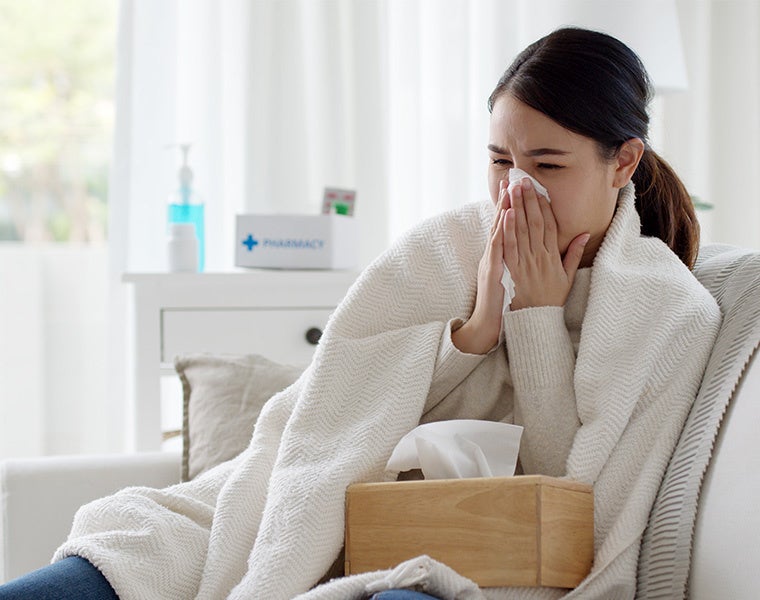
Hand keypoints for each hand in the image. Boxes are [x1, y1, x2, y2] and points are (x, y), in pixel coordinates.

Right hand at [452, 180, 509, 353]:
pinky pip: (499, 245)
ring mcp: (494, 260)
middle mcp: (497, 254)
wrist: (490, 325)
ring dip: (504, 206)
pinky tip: (506, 213)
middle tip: (513, 176)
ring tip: (510, 186)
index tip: (519, 187)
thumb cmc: (505, 305)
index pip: (510, 226)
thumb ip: (522, 263)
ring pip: (500, 228)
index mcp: (504, 255)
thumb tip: (534, 250)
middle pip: (504, 222)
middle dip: (509, 199)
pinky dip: (502, 228)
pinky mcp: (493, 268)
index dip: (514, 206)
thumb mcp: (514, 279)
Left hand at [503, 178, 588, 310]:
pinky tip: (506, 213)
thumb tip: (583, 233)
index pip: (549, 225)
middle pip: (534, 222)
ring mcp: (525, 262)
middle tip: (523, 179)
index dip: (544, 205)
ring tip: (513, 188)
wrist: (535, 320)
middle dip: (529, 199)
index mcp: (553, 256)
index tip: (539, 189)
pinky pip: (509, 246)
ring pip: (522, 229)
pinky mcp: (512, 269)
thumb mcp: (567, 278)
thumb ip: (574, 254)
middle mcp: (540, 256)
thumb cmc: (550, 299)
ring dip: (517, 207)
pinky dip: (508, 228)